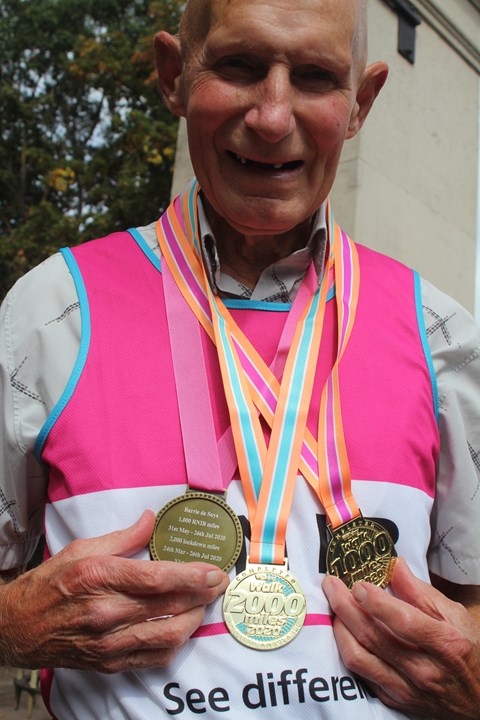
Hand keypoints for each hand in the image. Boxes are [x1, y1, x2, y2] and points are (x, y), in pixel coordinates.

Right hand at [0, 511, 228, 672]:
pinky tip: (183, 628)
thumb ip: (123, 536)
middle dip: (203, 594)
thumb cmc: (49, 584)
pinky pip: (154, 658)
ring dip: (195, 620)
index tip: (214, 570)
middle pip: (170, 605)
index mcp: (100, 577)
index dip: (192, 575)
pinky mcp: (109, 662)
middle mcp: (106, 612)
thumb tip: (151, 519)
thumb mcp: (82, 548)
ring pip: (168, 635)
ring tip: (204, 603)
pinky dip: (175, 644)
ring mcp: (108, 642)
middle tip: (219, 583)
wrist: (18, 626)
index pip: (157, 577)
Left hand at [322, 558, 479, 718]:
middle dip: (345, 606)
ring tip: (333, 606)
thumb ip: (422, 592)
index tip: (359, 584)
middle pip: (373, 636)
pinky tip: (343, 631)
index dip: (376, 601)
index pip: (403, 621)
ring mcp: (408, 688)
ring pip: (359, 658)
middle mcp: (424, 670)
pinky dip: (348, 650)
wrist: (479, 700)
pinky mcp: (396, 700)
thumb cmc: (467, 652)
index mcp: (444, 643)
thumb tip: (396, 567)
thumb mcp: (455, 616)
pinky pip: (362, 675)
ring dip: (339, 629)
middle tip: (331, 585)